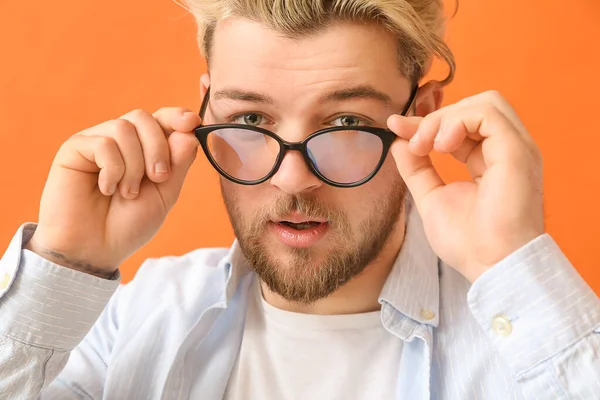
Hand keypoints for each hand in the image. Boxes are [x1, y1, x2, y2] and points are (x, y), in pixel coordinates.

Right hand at [26, 108, 200, 277]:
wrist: (96, 249)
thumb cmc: (129, 224)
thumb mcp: (165, 194)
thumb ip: (178, 163)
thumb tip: (189, 131)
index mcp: (143, 149)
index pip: (161, 118)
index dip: (176, 116)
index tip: (193, 122)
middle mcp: (119, 141)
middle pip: (144, 118)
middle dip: (158, 147)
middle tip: (158, 178)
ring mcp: (96, 142)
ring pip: (124, 128)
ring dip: (134, 165)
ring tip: (127, 192)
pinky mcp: (74, 149)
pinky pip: (103, 143)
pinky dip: (113, 170)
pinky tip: (106, 189)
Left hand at [387, 91, 544, 282]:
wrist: (490, 266)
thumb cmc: (468, 242)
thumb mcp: (431, 197)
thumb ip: (417, 168)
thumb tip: (399, 141)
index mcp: (490, 160)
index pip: (460, 126)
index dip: (426, 123)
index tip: (395, 127)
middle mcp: (506, 150)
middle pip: (474, 107)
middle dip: (435, 118)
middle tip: (414, 143)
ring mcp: (515, 148)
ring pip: (484, 103)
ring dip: (446, 117)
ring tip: (428, 145)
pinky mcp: (517, 150)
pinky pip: (488, 113)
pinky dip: (458, 120)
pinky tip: (441, 145)